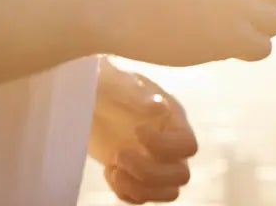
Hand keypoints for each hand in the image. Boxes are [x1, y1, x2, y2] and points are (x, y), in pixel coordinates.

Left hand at [90, 63, 196, 202]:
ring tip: (114, 168)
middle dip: (150, 172)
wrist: (87, 92)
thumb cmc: (106, 81)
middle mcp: (169, 144)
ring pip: (167, 192)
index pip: (187, 146)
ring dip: (140, 187)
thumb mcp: (118, 81)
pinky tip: (109, 170)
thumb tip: (160, 106)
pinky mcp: (134, 174)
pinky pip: (141, 197)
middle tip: (120, 154)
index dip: (166, 146)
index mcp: (173, 120)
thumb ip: (137, 94)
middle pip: (181, 176)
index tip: (137, 131)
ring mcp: (153, 162)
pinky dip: (126, 192)